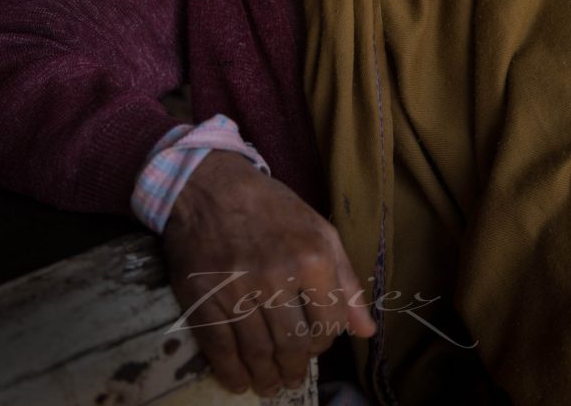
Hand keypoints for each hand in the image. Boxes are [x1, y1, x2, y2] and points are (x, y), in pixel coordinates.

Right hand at [163, 150, 374, 396]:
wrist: (209, 185)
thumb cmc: (270, 207)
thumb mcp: (318, 231)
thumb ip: (345, 281)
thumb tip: (366, 331)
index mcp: (312, 258)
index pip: (328, 324)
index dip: (324, 341)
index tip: (314, 343)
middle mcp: (277, 276)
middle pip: (293, 344)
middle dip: (295, 368)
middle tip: (291, 379)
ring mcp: (238, 289)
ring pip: (259, 352)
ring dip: (267, 377)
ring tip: (270, 385)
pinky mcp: (204, 298)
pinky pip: (221, 349)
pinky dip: (232, 373)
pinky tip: (240, 381)